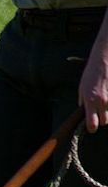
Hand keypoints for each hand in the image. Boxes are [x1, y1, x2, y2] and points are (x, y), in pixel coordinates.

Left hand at [79, 14, 107, 132]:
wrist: (103, 59)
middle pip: (104, 122)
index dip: (91, 127)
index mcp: (89, 101)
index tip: (91, 126)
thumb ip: (83, 102)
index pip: (92, 124)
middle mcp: (101, 101)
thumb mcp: (82, 88)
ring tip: (104, 102)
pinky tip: (107, 95)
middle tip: (99, 113)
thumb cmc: (91, 73)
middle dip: (101, 119)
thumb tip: (84, 112)